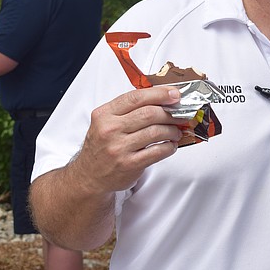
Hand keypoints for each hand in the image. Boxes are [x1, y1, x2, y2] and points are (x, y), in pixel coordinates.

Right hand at [70, 86, 184, 194]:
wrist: (89, 176)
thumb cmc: (103, 145)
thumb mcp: (107, 121)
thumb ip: (129, 109)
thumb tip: (164, 98)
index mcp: (104, 114)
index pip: (136, 97)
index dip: (159, 94)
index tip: (175, 94)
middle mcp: (110, 129)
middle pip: (149, 113)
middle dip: (170, 113)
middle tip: (181, 115)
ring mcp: (118, 148)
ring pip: (156, 132)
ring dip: (172, 131)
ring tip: (176, 132)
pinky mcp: (128, 164)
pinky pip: (157, 151)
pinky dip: (169, 147)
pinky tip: (170, 146)